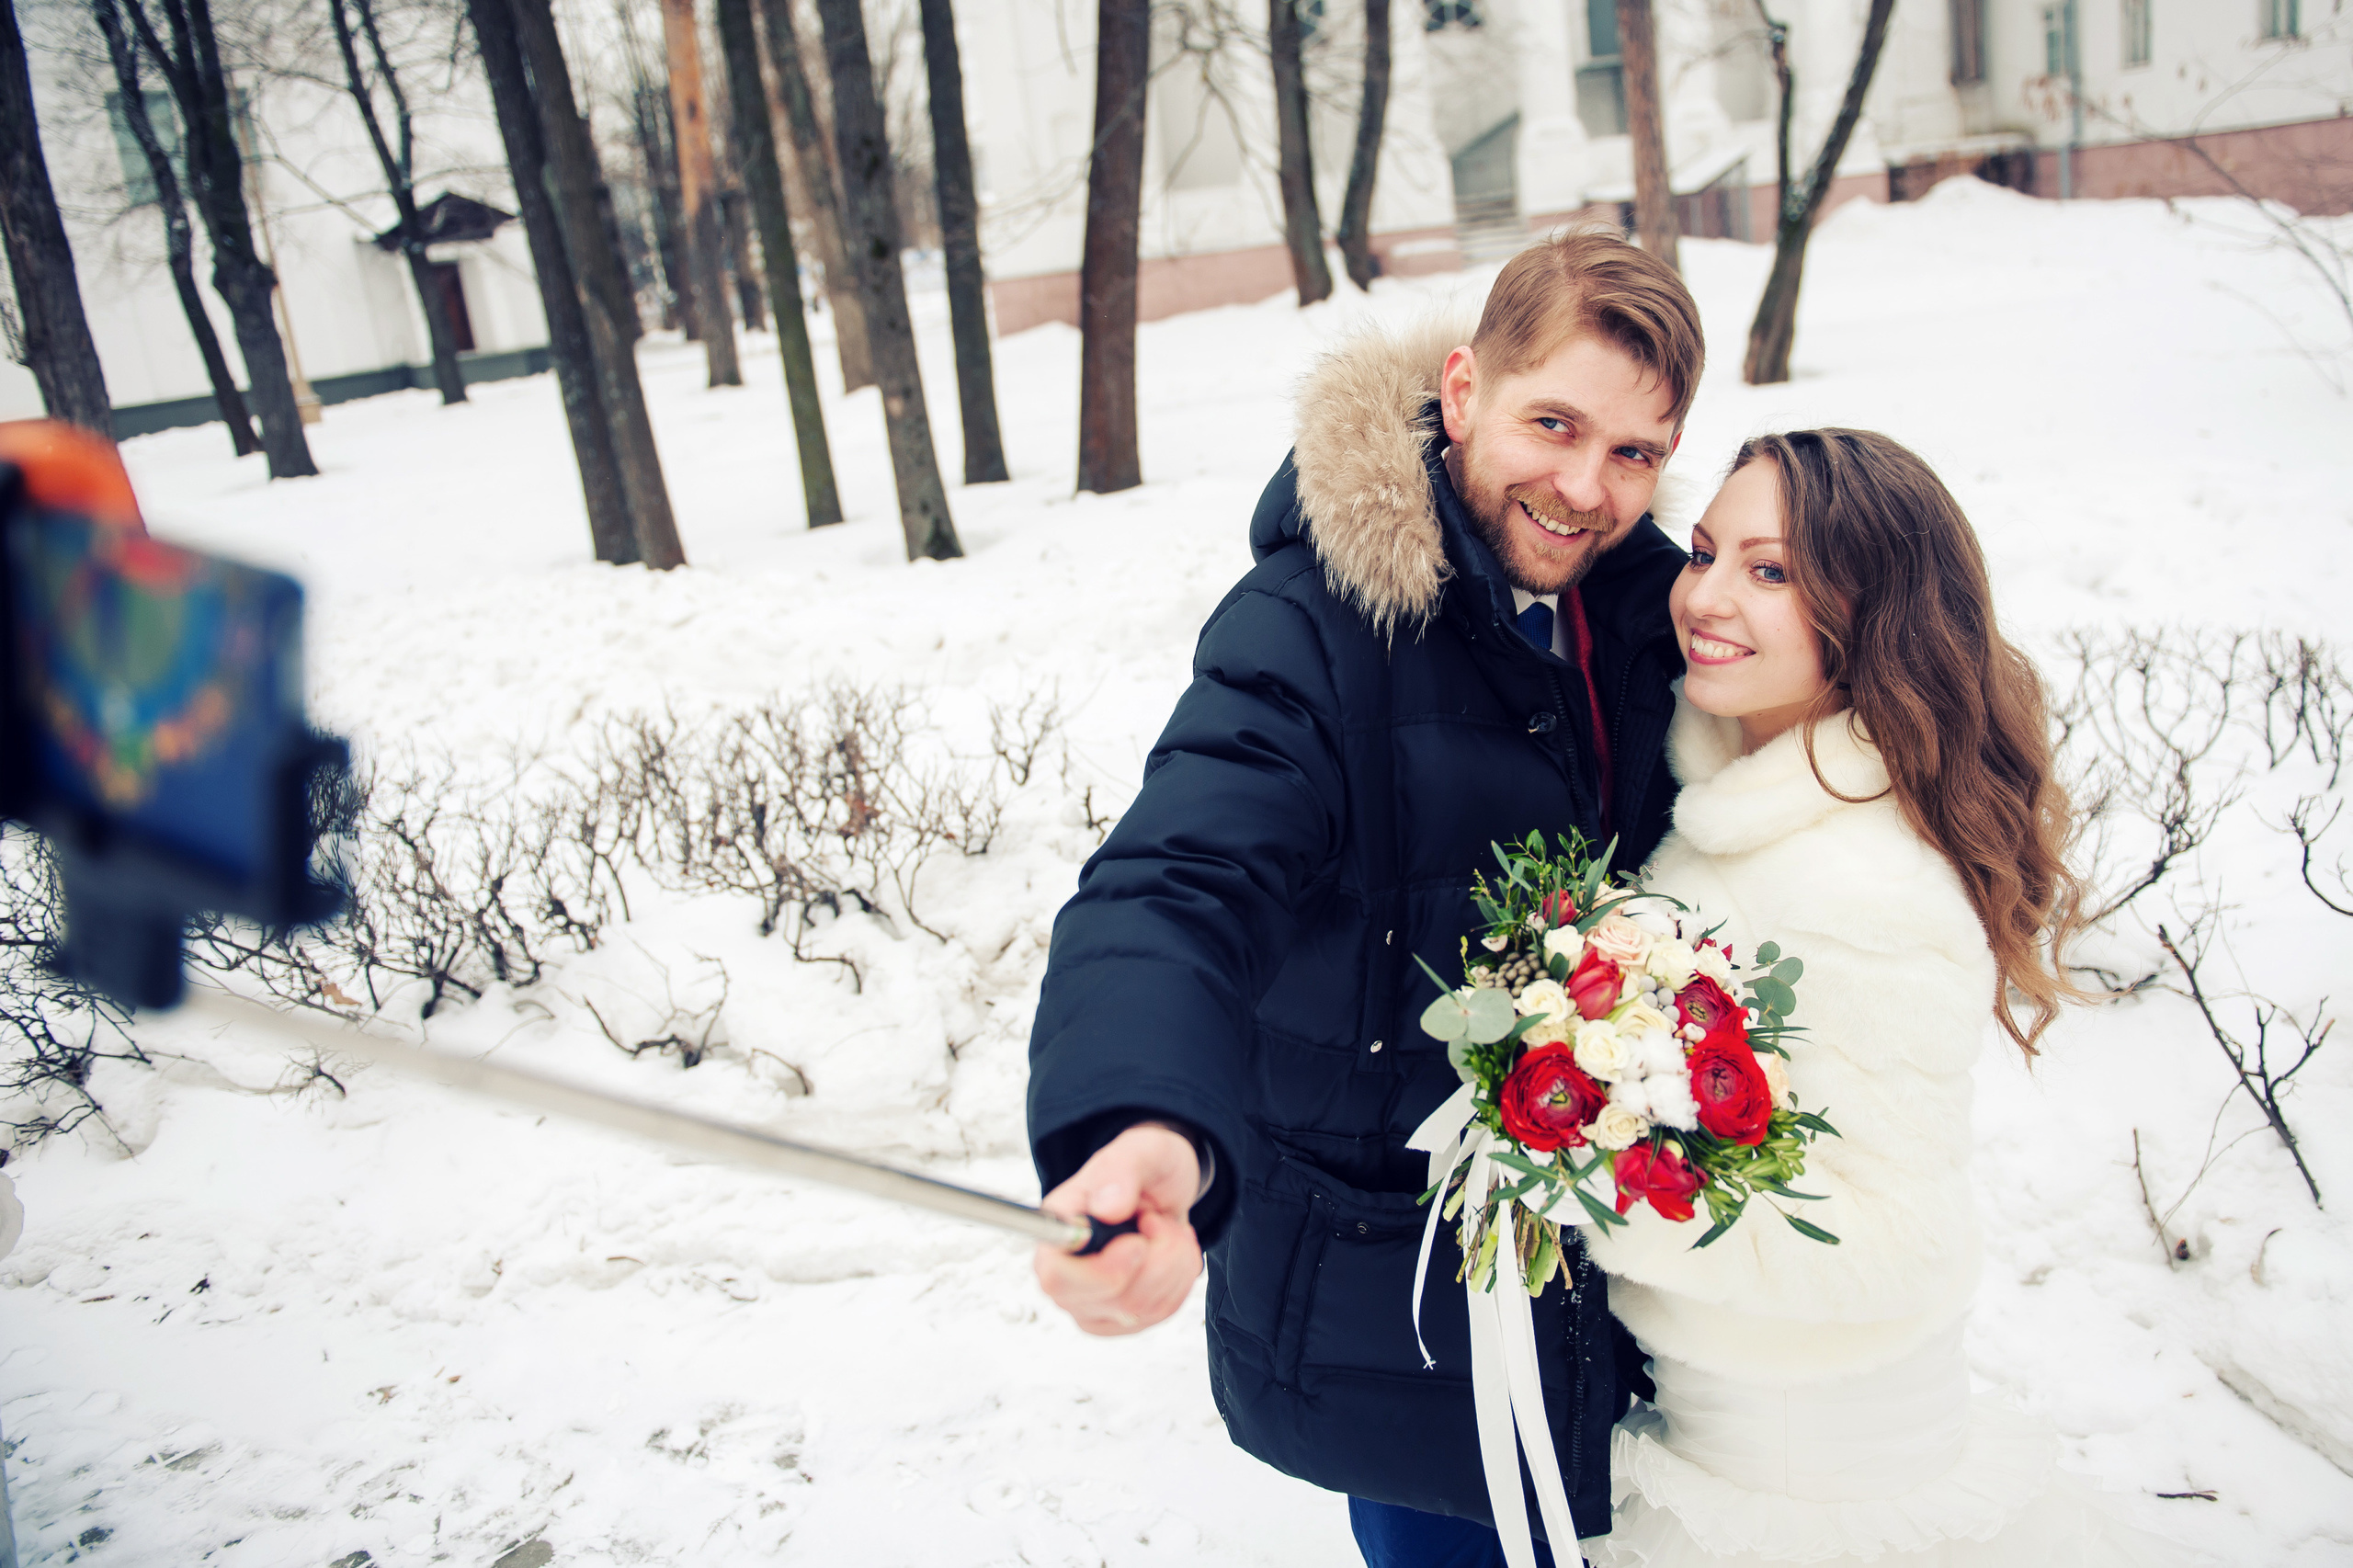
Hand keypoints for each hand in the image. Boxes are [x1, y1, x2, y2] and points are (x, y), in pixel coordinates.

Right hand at [1034, 1123, 1202, 1335]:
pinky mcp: (1119, 1317)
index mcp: (1057, 1228)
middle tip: (1156, 1220)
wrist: (1163, 1186)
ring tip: (1166, 1229)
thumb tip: (1106, 1208)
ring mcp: (1091, 1301)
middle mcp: (1065, 1273)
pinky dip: (1179, 1279)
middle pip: (1110, 1300)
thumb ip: (1120, 1172)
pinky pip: (1159, 1313)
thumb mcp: (1140, 1151)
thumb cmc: (1143, 1167)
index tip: (1138, 1243)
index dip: (1102, 1272)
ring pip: (1140, 1310)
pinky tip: (1172, 1251)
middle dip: (1155, 1261)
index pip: (1056, 1277)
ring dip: (1173, 1265)